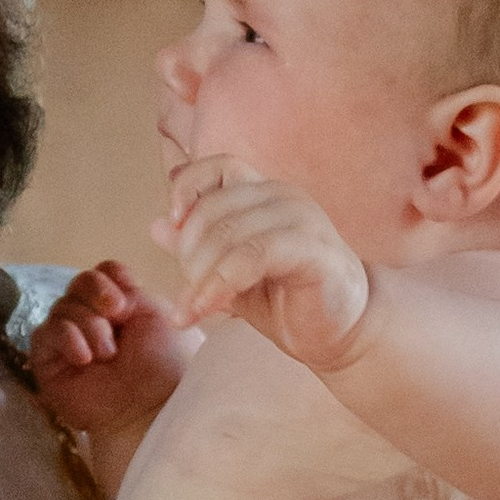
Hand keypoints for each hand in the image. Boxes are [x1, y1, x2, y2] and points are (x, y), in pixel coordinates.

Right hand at [28, 259, 194, 433]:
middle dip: (98, 294)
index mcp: (121, 308)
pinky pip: (45, 333)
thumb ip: (127, 290)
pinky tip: (85, 359)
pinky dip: (67, 338)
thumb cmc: (164, 364)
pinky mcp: (48, 363)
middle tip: (118, 315)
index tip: (127, 294)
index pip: (101, 273)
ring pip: (62, 306)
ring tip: (108, 353)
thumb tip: (103, 289)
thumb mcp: (156, 314)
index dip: (110, 277)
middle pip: (78, 283)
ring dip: (89, 324)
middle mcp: (93, 321)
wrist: (151, 407)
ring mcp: (69, 342)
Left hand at [160, 158, 370, 367]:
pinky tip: (206, 310)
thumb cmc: (289, 301)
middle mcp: (284, 197)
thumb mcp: (231, 274)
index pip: (218, 166)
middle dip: (189, 254)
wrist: (342, 334)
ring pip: (229, 233)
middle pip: (214, 207)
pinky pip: (253, 257)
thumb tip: (157, 225)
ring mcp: (303, 219)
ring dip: (201, 277)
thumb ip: (198, 249)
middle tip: (189, 293)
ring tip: (194, 309)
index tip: (174, 223)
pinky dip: (220, 285)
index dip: (187, 188)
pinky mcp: (314, 250)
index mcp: (265, 194)